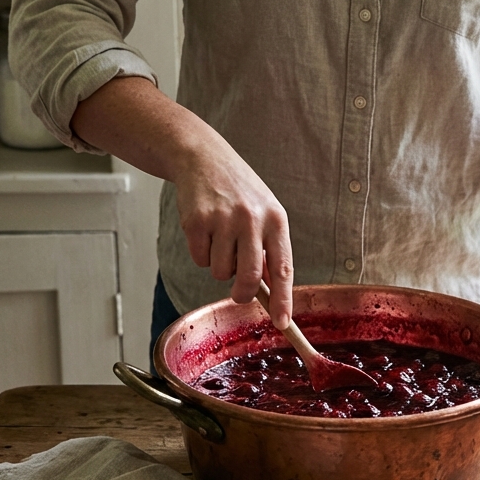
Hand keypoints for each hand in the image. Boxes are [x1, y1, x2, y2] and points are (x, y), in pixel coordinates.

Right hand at [172, 142, 293, 328]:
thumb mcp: (264, 212)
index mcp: (275, 219)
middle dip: (243, 293)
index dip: (283, 299)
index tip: (282, 322)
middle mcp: (251, 219)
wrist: (203, 157)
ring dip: (219, 267)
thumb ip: (268, 248)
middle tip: (239, 294)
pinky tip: (205, 230)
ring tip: (221, 240)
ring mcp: (223, 219)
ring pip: (221, 272)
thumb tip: (270, 290)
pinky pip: (200, 259)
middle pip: (249, 277)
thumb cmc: (238, 191)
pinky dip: (201, 253)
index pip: (283, 268)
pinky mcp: (196, 221)